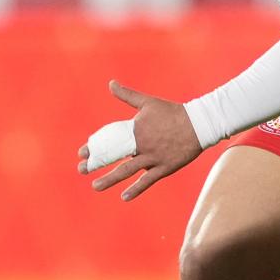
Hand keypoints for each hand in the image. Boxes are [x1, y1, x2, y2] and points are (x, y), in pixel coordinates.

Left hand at [78, 81, 201, 200]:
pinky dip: (136, 189)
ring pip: (127, 171)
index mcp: (135, 129)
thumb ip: (127, 95)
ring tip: (95, 186)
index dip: (95, 147)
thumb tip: (110, 83)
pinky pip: (148, 181)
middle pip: (114, 156)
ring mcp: (153, 158)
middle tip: (81, 169)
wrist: (199, 124)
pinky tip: (124, 197)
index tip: (81, 154)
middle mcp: (142, 145)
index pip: (109, 139)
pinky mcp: (164, 167)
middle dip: (96, 164)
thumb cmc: (172, 112)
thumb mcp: (148, 102)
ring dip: (110, 179)